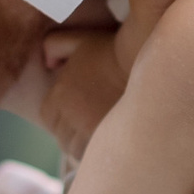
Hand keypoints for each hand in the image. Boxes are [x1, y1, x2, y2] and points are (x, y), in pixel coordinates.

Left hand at [38, 29, 127, 161]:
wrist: (144, 60)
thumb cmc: (113, 50)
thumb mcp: (79, 39)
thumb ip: (54, 45)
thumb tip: (48, 65)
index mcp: (60, 93)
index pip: (48, 118)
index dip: (60, 118)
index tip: (73, 117)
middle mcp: (70, 113)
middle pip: (61, 136)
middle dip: (71, 134)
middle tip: (88, 127)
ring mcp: (88, 127)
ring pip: (75, 148)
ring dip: (82, 145)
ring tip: (98, 137)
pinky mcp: (107, 137)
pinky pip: (92, 154)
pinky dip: (96, 151)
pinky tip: (107, 143)